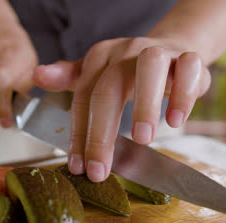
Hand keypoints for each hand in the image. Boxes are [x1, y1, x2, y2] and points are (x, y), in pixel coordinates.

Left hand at [33, 37, 210, 181]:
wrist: (170, 50)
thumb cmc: (129, 71)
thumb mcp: (96, 74)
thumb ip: (69, 79)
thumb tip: (37, 75)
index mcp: (100, 58)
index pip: (84, 97)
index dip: (79, 133)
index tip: (78, 167)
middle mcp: (125, 51)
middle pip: (109, 88)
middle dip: (102, 133)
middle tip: (100, 169)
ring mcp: (158, 51)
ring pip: (150, 68)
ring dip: (145, 105)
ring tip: (143, 139)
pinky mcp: (187, 58)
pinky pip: (188, 69)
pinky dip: (182, 95)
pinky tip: (176, 121)